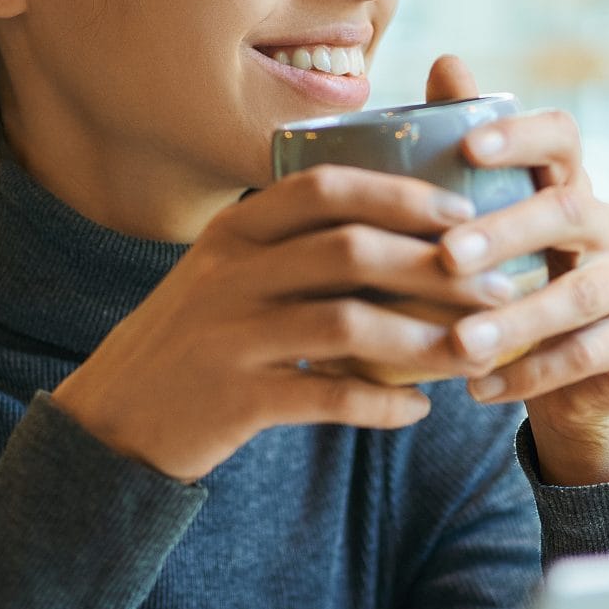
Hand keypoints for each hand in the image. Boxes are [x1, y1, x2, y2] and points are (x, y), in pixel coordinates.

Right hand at [52, 165, 524, 482]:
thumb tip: (395, 232)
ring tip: (474, 353)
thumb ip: (291, 248)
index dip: (401, 195)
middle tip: (496, 289)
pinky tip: (418, 411)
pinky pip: (327, 394)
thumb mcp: (226, 276)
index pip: (325, 188)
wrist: (112, 421)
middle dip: (436, 268)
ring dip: (424, 338)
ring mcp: (230, 335)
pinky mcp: (234, 398)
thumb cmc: (192, 343)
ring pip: (349, 323)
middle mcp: (230, 273)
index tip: (462, 214)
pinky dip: (381, 403)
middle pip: (351, 251)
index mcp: (233, 231)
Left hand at [423, 55, 608, 484]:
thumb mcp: (483, 224)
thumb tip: (446, 59)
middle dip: (507, 233)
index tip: (469, 148)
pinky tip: (478, 387)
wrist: (566, 378)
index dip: (521, 137)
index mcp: (570, 184)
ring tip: (459, 342)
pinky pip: (589, 353)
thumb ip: (464, 154)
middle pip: (570, 211)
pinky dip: (530, 372)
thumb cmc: (513, 285)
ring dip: (515, 318)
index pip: (563, 137)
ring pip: (580, 293)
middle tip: (447, 259)